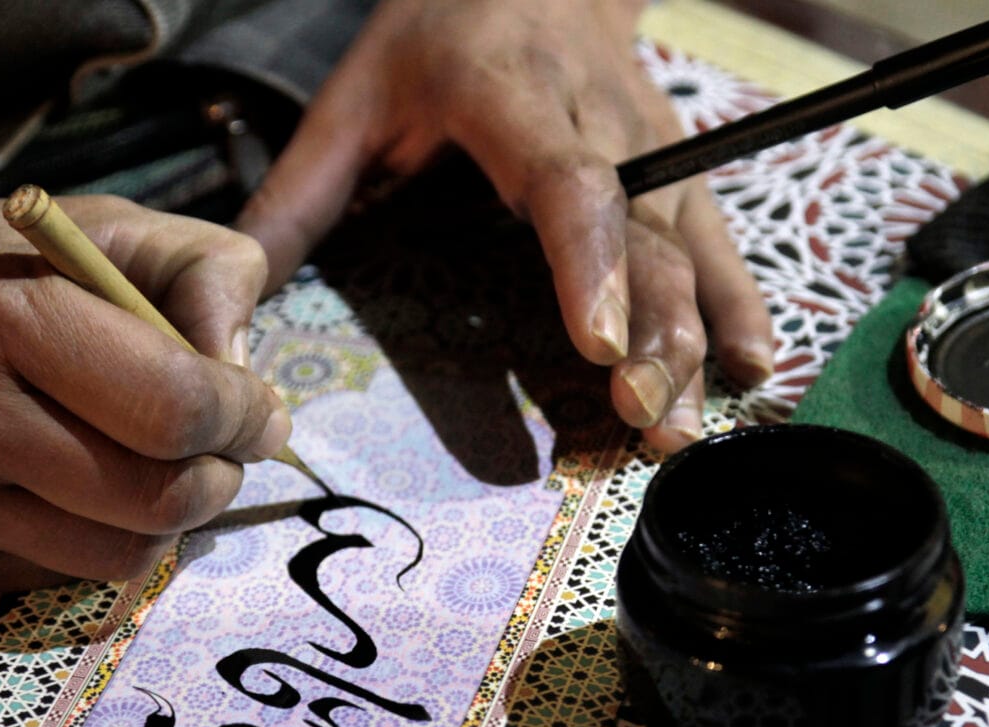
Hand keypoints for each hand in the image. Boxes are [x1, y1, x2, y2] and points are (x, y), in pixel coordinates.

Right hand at [0, 146, 286, 590]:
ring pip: (123, 557)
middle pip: (163, 499)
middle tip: (224, 447)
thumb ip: (197, 269)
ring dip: (168, 519)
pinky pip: (59, 574)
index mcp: (5, 312)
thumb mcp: (81, 224)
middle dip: (222, 476)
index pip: (178, 406)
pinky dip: (92, 535)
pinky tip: (66, 485)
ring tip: (157, 466)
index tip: (255, 408)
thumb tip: (248, 373)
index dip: (245, 416)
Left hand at [236, 0, 774, 451]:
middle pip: (642, 228)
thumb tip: (235, 300)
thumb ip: (297, 197)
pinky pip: (719, 234)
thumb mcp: (352, 98)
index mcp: (509, 92)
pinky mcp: (679, 162)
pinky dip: (739, 301)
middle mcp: (597, 116)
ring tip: (680, 426)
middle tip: (643, 419)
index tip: (596, 341)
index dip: (588, 259)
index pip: (565, 179)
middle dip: (652, 330)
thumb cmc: (435, 35)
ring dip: (694, 336)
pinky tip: (752, 367)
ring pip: (687, 241)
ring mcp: (652, 139)